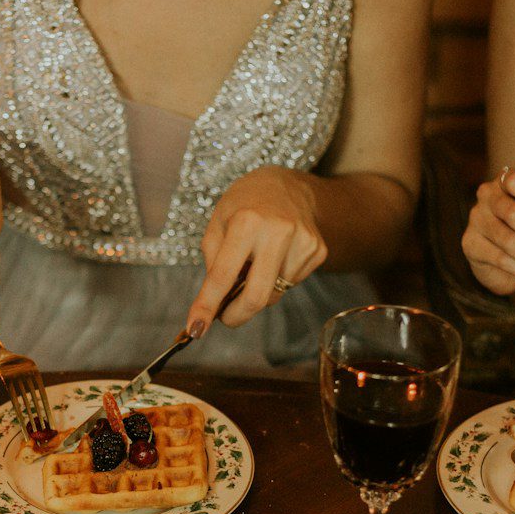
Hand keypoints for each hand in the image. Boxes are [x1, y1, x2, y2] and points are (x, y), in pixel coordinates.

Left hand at [186, 167, 327, 336]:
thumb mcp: (218, 223)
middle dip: (236, 315)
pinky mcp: (318, 251)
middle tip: (225, 317)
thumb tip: (215, 304)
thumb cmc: (245, 204)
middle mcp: (278, 231)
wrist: (287, 185)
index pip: (223, 275)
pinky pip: (290, 284)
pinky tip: (276, 255)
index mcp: (247, 222)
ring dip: (258, 289)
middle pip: (257, 297)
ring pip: (274, 293)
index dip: (207, 305)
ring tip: (256, 261)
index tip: (196, 328)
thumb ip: (213, 262)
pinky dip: (277, 279)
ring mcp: (303, 242)